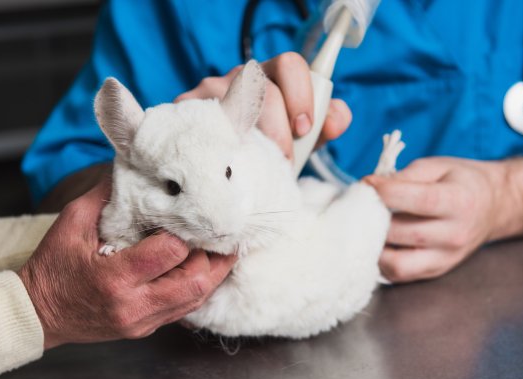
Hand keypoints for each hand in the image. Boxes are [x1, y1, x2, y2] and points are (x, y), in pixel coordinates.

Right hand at [18, 181, 236, 348]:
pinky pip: (186, 309)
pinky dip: (198, 287)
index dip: (183, 231)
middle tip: (216, 233)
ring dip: (212, 272)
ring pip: (197, 298)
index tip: (185, 217)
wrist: (39, 313)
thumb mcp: (71, 223)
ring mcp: (143, 321)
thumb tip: (132, 168)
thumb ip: (105, 196)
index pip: (171, 252)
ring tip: (217, 248)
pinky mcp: (148, 328)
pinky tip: (201, 268)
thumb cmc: (54, 267)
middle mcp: (135, 304)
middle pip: (196, 281)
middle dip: (212, 255)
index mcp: (116, 277)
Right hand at [174, 52, 352, 158]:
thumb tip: (336, 118)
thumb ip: (325, 127)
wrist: (220, 163)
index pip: (291, 65)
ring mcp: (211, 90)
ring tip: (257, 168)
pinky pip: (205, 122)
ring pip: (234, 106)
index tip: (304, 129)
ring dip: (252, 142)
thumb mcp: (301, 139)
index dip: (302, 95)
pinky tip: (225, 162)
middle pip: (264, 89)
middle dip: (279, 130)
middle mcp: (241, 77)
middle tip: (283, 159)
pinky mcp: (187, 109)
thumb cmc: (267, 146)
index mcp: (273, 77)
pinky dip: (219, 145)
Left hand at [365, 157, 505, 282]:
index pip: (420, 201)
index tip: (367, 183)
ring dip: (375, 247)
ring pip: (397, 264)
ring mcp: (445, 259)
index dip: (387, 192)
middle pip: (403, 233)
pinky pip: (399, 274)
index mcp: (459, 202)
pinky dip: (382, 261)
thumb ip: (406, 176)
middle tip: (361, 206)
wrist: (493, 207)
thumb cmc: (461, 182)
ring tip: (368, 228)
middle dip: (374, 219)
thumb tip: (371, 186)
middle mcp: (454, 235)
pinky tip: (379, 242)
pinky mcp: (435, 272)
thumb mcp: (438, 166)